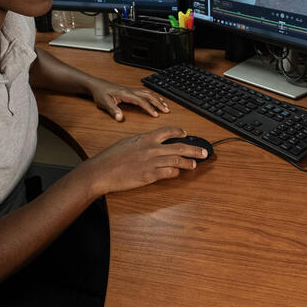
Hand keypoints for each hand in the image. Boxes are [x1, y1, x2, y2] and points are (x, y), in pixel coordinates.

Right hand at [85, 126, 208, 194]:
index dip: (180, 132)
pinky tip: (178, 172)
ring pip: (177, 160)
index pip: (168, 131)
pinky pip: (168, 173)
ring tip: (195, 164)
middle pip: (179, 147)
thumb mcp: (128, 142)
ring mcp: (151, 162)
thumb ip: (142, 142)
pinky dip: (176, 172)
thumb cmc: (111, 157)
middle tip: (204, 152)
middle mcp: (151, 148)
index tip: (186, 134)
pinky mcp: (149, 176)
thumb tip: (152, 141)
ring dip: (189, 162)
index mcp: (146, 138)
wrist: (102, 171)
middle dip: (194, 149)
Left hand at [88, 78, 169, 120]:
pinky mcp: (131, 92)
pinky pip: (145, 93)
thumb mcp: (104, 103)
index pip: (141, 101)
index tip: (156, 115)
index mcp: (126, 94)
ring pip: (148, 94)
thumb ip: (112, 110)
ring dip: (158, 99)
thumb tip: (119, 118)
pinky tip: (156, 99)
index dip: (149, 108)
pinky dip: (153, 96)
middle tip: (166, 111)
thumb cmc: (100, 94)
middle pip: (148, 96)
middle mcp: (131, 91)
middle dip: (158, 103)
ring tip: (165, 106)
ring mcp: (132, 90)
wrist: (97, 86)